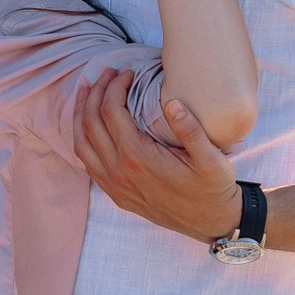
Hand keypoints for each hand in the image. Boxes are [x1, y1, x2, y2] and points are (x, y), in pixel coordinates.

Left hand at [72, 75, 243, 239]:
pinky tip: (90, 125)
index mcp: (138, 158)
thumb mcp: (211, 159)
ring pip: (81, 143)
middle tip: (106, 73)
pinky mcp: (115, 194)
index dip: (114, 86)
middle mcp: (118, 172)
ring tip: (87, 91)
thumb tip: (171, 102)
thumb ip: (191, 130)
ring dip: (80, 113)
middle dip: (95, 92)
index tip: (127, 72)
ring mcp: (113, 185)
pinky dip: (82, 137)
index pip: (111, 111)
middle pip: (90, 122)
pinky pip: (87, 162)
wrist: (211, 223)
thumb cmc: (213, 188)